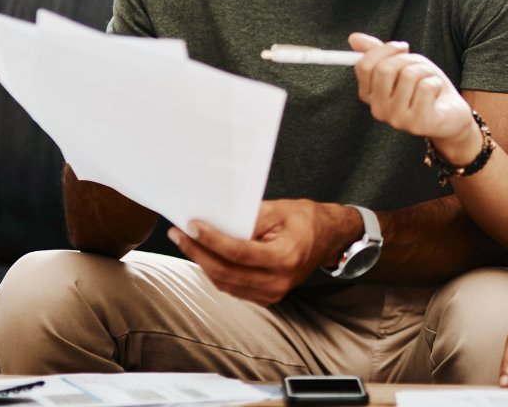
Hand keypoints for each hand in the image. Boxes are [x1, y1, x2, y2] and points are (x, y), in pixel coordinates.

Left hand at [169, 199, 357, 304]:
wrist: (329, 239)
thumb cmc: (307, 220)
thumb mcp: (280, 209)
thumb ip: (249, 217)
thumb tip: (216, 220)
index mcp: (285, 258)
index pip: (239, 252)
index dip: (211, 240)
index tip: (191, 226)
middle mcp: (278, 282)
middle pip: (226, 272)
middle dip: (197, 252)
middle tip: (178, 233)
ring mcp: (273, 294)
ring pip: (225, 283)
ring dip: (202, 263)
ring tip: (186, 241)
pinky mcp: (266, 298)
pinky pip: (232, 288)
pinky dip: (215, 272)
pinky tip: (204, 255)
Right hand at [349, 32, 477, 156]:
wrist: (451, 113)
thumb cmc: (423, 86)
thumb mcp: (401, 64)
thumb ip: (377, 52)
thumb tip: (353, 38)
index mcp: (369, 95)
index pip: (364, 65)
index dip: (385, 49)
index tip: (402, 48)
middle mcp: (378, 110)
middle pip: (385, 69)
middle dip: (407, 59)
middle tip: (418, 66)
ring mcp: (397, 119)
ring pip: (409, 75)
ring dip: (425, 71)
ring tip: (429, 81)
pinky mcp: (417, 123)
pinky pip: (426, 87)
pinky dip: (436, 83)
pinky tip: (436, 94)